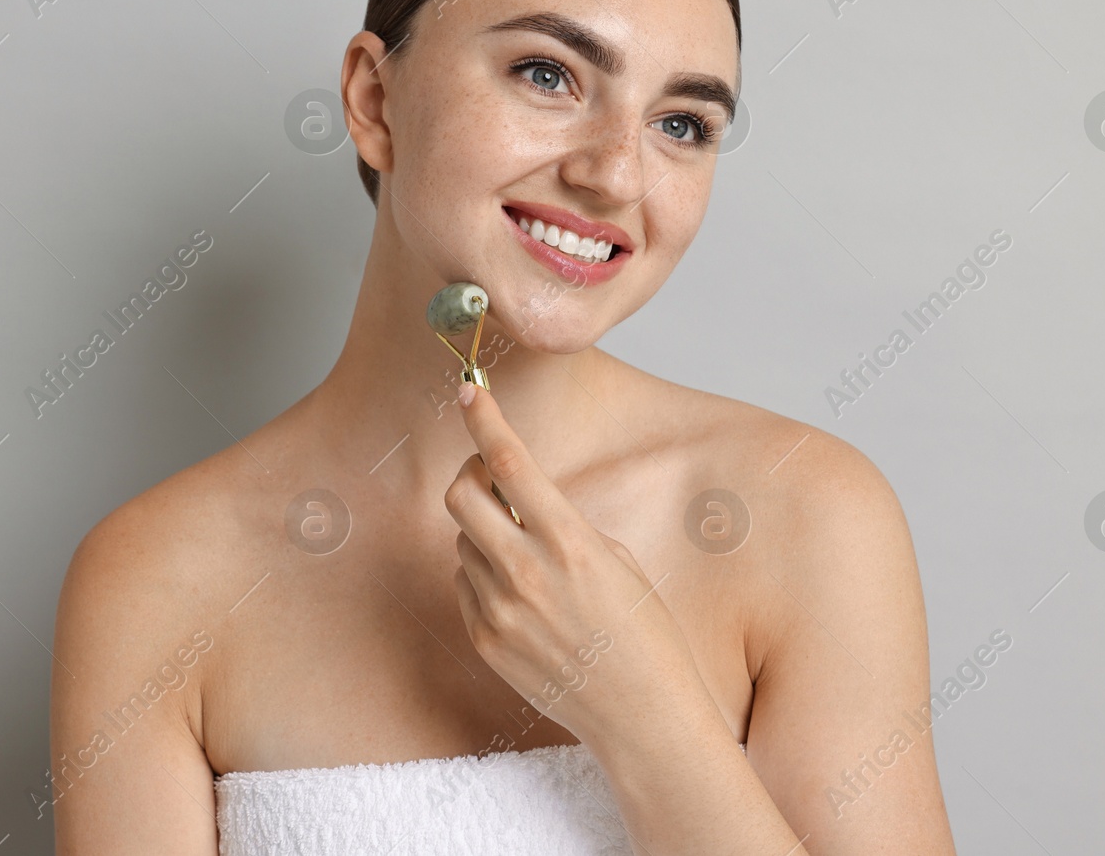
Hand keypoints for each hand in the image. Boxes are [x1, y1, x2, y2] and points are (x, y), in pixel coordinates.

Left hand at [444, 382, 703, 741]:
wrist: (641, 715)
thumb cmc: (643, 633)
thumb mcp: (616, 560)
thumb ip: (561, 524)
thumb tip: (516, 497)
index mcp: (569, 542)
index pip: (509, 462)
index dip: (484, 418)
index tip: (469, 390)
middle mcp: (526, 572)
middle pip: (461, 495)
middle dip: (472, 476)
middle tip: (494, 481)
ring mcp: (499, 610)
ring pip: (463, 540)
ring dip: (484, 533)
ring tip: (528, 560)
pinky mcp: (484, 640)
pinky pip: (465, 584)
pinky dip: (484, 576)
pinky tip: (524, 599)